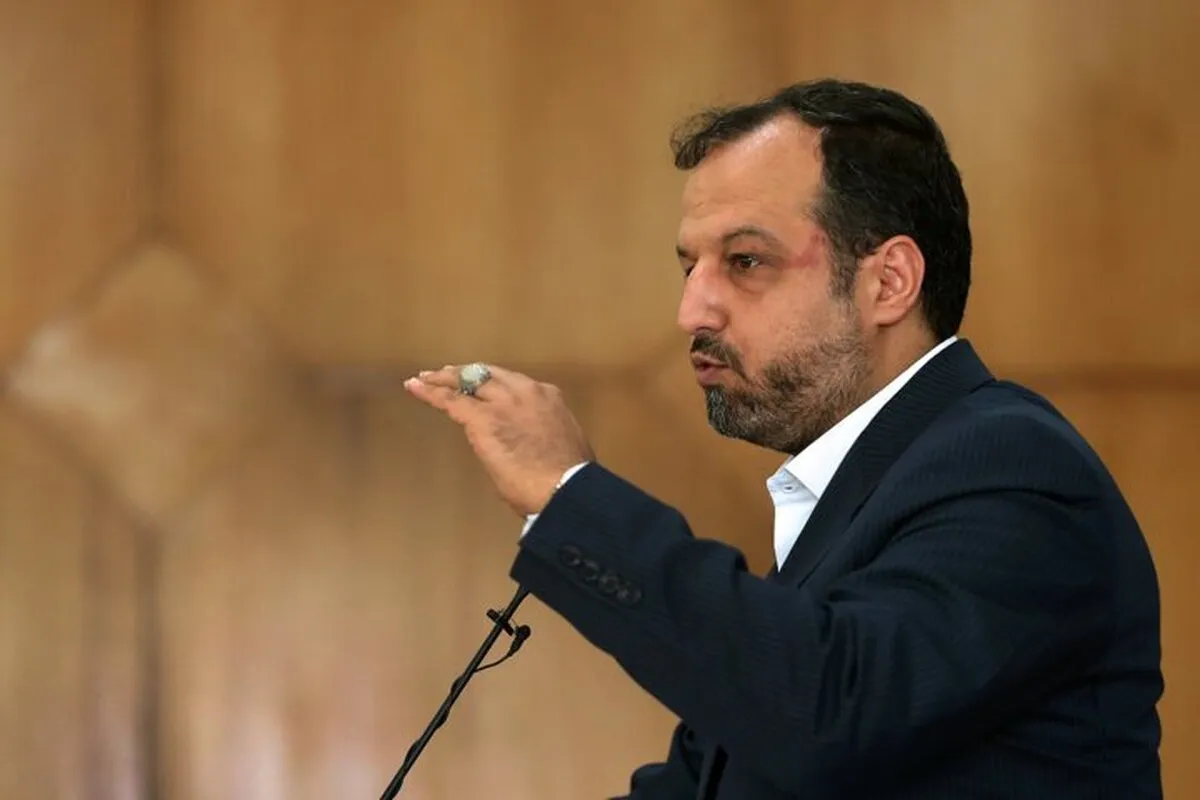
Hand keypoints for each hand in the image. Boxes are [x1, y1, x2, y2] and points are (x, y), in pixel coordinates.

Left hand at [403, 364, 594, 515]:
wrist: (565, 489)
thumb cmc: (567, 480)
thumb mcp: (562, 446)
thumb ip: (541, 437)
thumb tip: (532, 448)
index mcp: (548, 399)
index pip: (512, 384)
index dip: (492, 383)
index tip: (481, 386)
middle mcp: (525, 392)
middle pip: (487, 374)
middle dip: (465, 374)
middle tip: (446, 374)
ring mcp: (503, 403)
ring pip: (466, 380)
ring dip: (444, 379)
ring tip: (425, 378)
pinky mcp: (482, 418)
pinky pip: (450, 400)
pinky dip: (430, 393)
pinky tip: (414, 387)